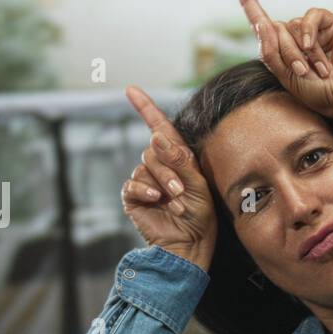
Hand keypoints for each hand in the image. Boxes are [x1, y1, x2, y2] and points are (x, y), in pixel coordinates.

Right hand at [121, 85, 217, 270]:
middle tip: (181, 192)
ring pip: (145, 166)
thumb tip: (157, 135)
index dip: (145, 107)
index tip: (131, 90)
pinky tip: (154, 200)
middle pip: (153, 150)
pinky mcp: (133, 197)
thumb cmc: (201, 215)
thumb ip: (179, 159)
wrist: (190, 244)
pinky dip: (144, 190)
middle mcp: (158, 166)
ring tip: (176, 203)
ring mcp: (144, 181)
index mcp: (176, 158)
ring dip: (162, 184)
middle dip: (169, 170)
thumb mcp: (198, 184)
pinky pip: (133, 184)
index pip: (158, 127)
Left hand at [236, 0, 332, 125]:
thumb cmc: (318, 92)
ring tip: (316, 68)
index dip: (249, 2)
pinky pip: (309, 16)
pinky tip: (312, 47)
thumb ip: (271, 53)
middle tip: (303, 71)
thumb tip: (264, 23)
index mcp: (282, 50)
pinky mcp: (328, 24)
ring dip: (300, 50)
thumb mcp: (286, 77)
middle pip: (274, 31)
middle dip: (286, 53)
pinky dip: (308, 31)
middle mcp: (295, 37)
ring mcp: (311, 30)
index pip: (261, 23)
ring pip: (290, 26)